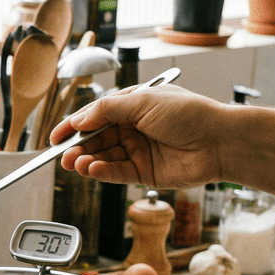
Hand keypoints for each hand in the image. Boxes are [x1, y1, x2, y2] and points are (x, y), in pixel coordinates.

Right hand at [48, 85, 227, 189]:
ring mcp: (139, 152)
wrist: (220, 141)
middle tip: (62, 155)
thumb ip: (108, 110)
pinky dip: (102, 172)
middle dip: (77, 147)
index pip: (95, 116)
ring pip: (104, 158)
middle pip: (96, 140)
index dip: (74, 126)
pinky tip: (93, 170)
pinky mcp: (145, 174)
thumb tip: (81, 118)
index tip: (55, 137)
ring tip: (76, 163)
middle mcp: (133, 130)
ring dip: (87, 161)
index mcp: (132, 107)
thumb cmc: (190, 113)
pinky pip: (117, 174)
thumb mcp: (143, 101)